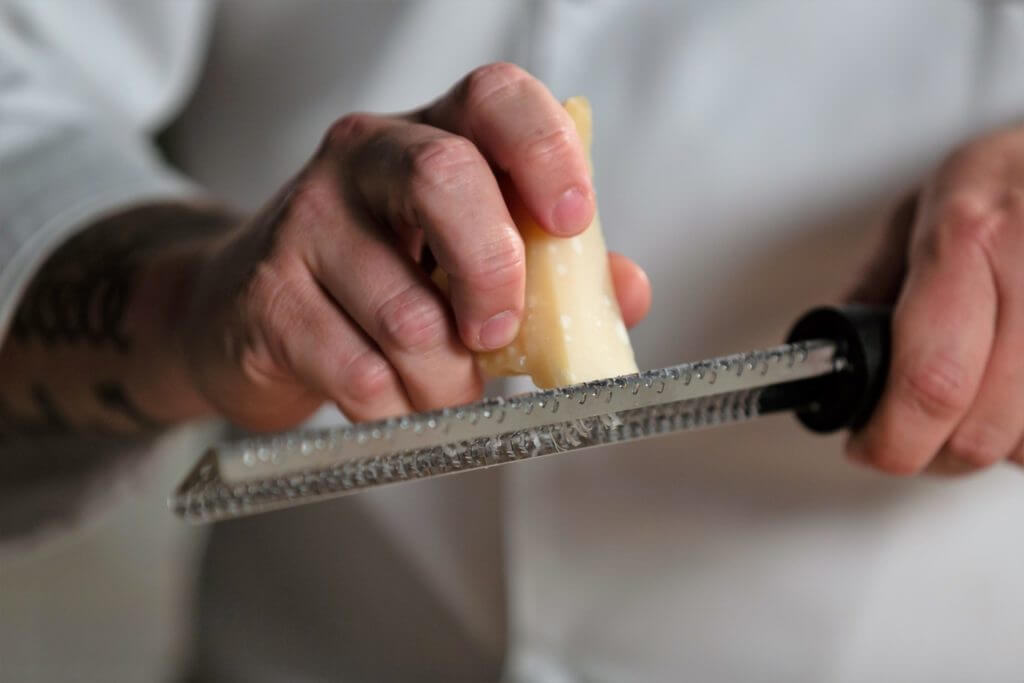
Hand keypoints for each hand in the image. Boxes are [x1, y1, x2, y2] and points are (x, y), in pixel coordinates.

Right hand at [183, 63, 650, 430]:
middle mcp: (363, 158)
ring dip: (445, 378)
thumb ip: (553, 271)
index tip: (572, 220)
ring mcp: (305, 220)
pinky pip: (360, 371)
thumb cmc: (376, 282)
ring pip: (408, 312)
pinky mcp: (267, 295)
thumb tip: (627, 289)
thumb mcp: (467, 259)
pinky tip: (386, 395)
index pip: (495, 98)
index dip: (544, 151)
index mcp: (432, 133)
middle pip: (444, 180)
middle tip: (498, 333)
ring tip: (439, 384)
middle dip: (492, 273)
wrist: (242, 315)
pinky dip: (395, 405)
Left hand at [846, 123, 1023, 473]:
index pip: (930, 380)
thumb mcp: (920, 210)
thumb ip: (873, 288)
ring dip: (994, 445)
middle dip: (933, 452)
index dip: (892, 439)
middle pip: (981, 431)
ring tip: (976, 405)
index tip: (870, 446)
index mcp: (966, 236)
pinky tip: (1017, 399)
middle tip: (914, 436)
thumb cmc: (1007, 176)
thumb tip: (829, 358)